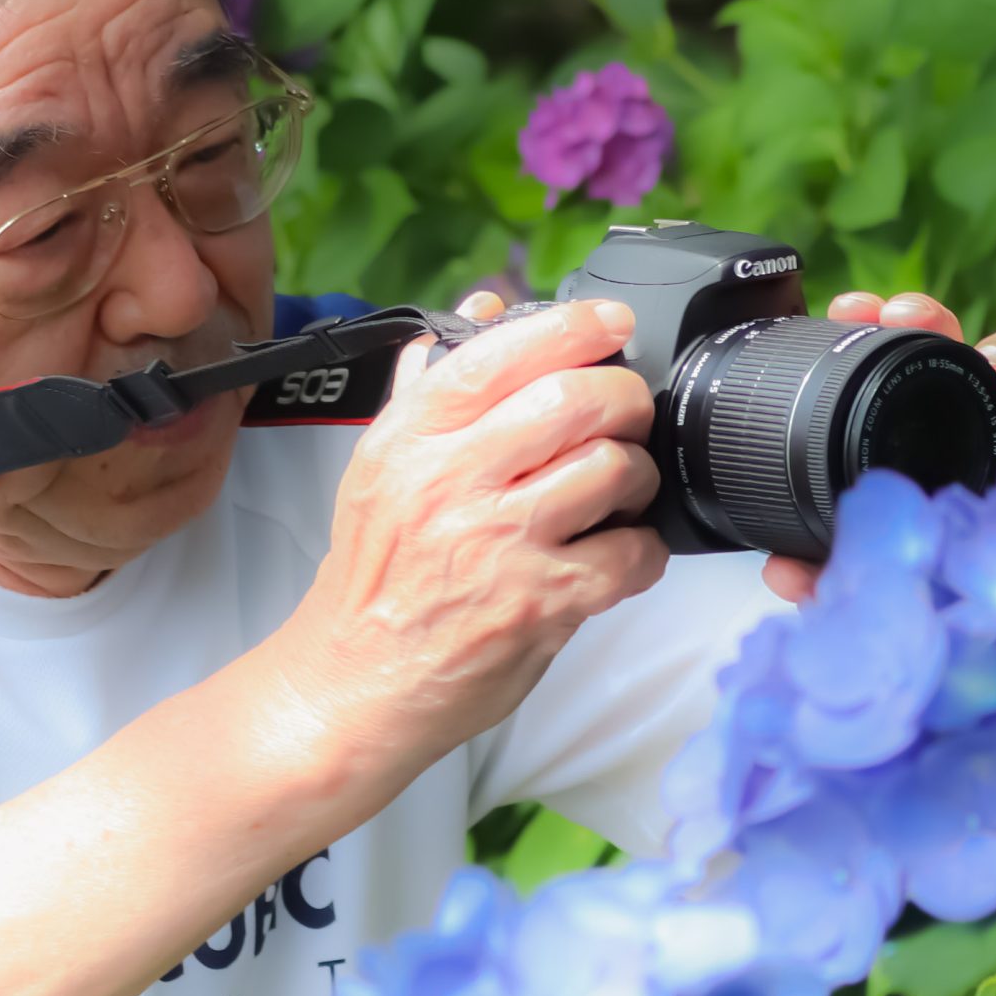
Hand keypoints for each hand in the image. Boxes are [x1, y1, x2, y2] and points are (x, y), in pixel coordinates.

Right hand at [267, 287, 666, 781]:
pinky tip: (619, 554)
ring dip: (638, 475)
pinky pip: (629, 554)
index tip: (609, 324)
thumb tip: (483, 311)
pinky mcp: (537, 605)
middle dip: (624, 398)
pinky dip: (642, 551)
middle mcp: (449, 483)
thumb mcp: (379, 470)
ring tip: (621, 491)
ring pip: (612, 468)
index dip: (572, 325)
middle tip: (628, 414)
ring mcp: (496, 544)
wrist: (352, 683)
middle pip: (574, 400)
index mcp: (410, 440)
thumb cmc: (376, 578)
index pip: (498, 353)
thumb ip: (430, 389)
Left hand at [756, 290, 995, 603]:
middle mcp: (956, 428)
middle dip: (931, 322)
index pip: (888, 373)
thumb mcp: (862, 576)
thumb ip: (823, 570)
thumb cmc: (917, 585)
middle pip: (950, 355)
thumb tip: (779, 572)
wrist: (982, 628)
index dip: (871, 331)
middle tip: (909, 319)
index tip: (851, 309)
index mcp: (903, 442)